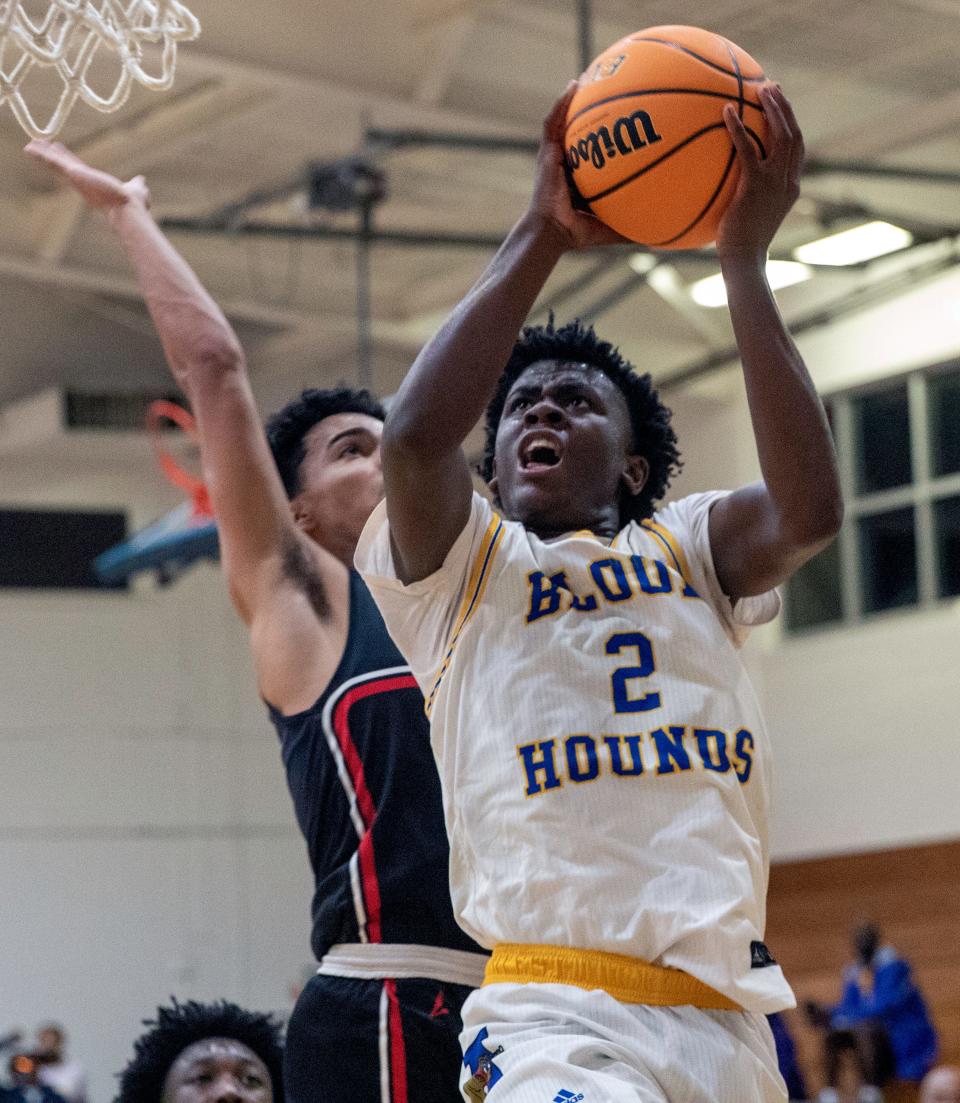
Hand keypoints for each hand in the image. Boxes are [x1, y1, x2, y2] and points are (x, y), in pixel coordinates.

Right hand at [25, 140, 149, 216]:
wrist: (128, 208)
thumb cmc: (133, 203)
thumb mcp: (136, 188)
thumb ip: (137, 184)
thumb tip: (142, 180)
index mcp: (94, 183)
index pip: (77, 168)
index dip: (66, 158)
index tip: (57, 149)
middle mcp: (83, 182)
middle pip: (62, 165)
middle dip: (50, 155)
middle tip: (37, 145)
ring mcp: (77, 179)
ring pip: (56, 163)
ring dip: (42, 154)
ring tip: (29, 145)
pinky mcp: (74, 174)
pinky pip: (55, 162)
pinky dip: (43, 155)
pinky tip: (30, 148)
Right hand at [527, 82, 630, 250]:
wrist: (551, 232)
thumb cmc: (577, 233)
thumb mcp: (609, 227)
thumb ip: (630, 225)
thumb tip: (659, 236)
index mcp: (581, 177)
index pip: (594, 151)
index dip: (605, 135)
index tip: (624, 121)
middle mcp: (568, 163)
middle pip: (579, 131)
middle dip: (590, 110)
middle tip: (607, 88)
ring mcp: (555, 157)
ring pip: (564, 121)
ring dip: (574, 99)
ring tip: (587, 77)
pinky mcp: (546, 153)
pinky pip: (553, 122)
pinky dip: (562, 104)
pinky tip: (573, 86)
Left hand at [715, 82, 803, 258]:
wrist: (745, 260)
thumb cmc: (741, 245)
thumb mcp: (751, 217)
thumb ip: (748, 197)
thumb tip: (729, 187)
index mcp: (790, 187)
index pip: (796, 149)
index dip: (791, 124)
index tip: (781, 106)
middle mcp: (788, 181)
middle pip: (794, 135)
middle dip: (785, 108)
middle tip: (772, 87)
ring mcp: (774, 182)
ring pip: (781, 135)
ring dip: (772, 108)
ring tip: (760, 89)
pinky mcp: (755, 185)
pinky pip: (747, 149)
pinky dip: (738, 127)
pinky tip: (726, 111)